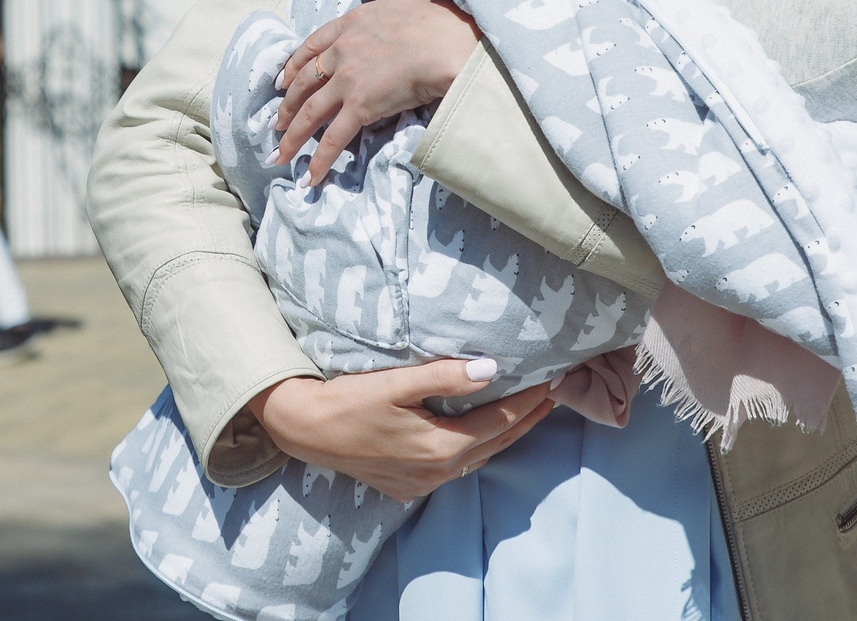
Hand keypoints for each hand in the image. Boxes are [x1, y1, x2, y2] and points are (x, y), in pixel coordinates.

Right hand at [252, 361, 552, 500]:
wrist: (305, 430)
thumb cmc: (348, 400)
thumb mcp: (396, 383)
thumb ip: (444, 376)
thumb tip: (491, 370)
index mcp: (441, 446)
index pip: (500, 420)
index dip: (528, 400)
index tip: (550, 380)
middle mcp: (438, 471)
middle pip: (496, 443)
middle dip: (526, 419)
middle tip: (551, 396)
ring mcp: (422, 483)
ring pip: (478, 459)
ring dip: (504, 436)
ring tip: (526, 414)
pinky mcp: (407, 486)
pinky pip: (455, 469)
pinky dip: (476, 450)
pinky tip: (479, 437)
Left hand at [275, 0, 479, 185]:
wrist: (449, 42)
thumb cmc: (436, 16)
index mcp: (349, 24)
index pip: (310, 46)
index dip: (293, 65)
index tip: (282, 78)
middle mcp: (341, 52)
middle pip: (304, 82)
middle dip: (288, 104)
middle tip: (278, 121)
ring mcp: (347, 80)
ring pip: (310, 112)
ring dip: (293, 136)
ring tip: (280, 153)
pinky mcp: (360, 106)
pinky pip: (334, 137)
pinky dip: (319, 159)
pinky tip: (308, 175)